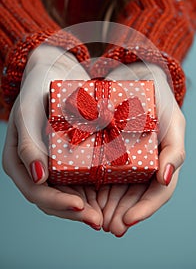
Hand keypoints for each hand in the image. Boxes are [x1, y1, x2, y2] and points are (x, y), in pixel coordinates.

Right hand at [2, 44, 102, 228]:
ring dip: (85, 208)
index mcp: (18, 161)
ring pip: (65, 194)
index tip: (80, 206)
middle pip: (52, 199)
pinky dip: (90, 192)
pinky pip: (77, 181)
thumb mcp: (29, 112)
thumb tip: (37, 177)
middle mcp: (33, 168)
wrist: (50, 76)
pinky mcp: (65, 160)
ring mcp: (50, 166)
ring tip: (106, 217)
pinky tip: (108, 197)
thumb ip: (28, 143)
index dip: (57, 202)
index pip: (36, 191)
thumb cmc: (36, 91)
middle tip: (100, 222)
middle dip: (75, 212)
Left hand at [97, 62, 185, 235]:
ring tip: (92, 218)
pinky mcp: (106, 151)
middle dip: (121, 214)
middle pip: (134, 197)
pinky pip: (99, 173)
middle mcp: (144, 165)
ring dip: (106, 207)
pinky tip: (82, 196)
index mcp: (162, 161)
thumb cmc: (158, 98)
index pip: (158, 192)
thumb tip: (166, 178)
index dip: (145, 210)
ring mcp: (125, 160)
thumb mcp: (173, 120)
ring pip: (116, 190)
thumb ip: (175, 149)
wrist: (133, 77)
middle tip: (105, 226)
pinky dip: (93, 187)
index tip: (128, 221)